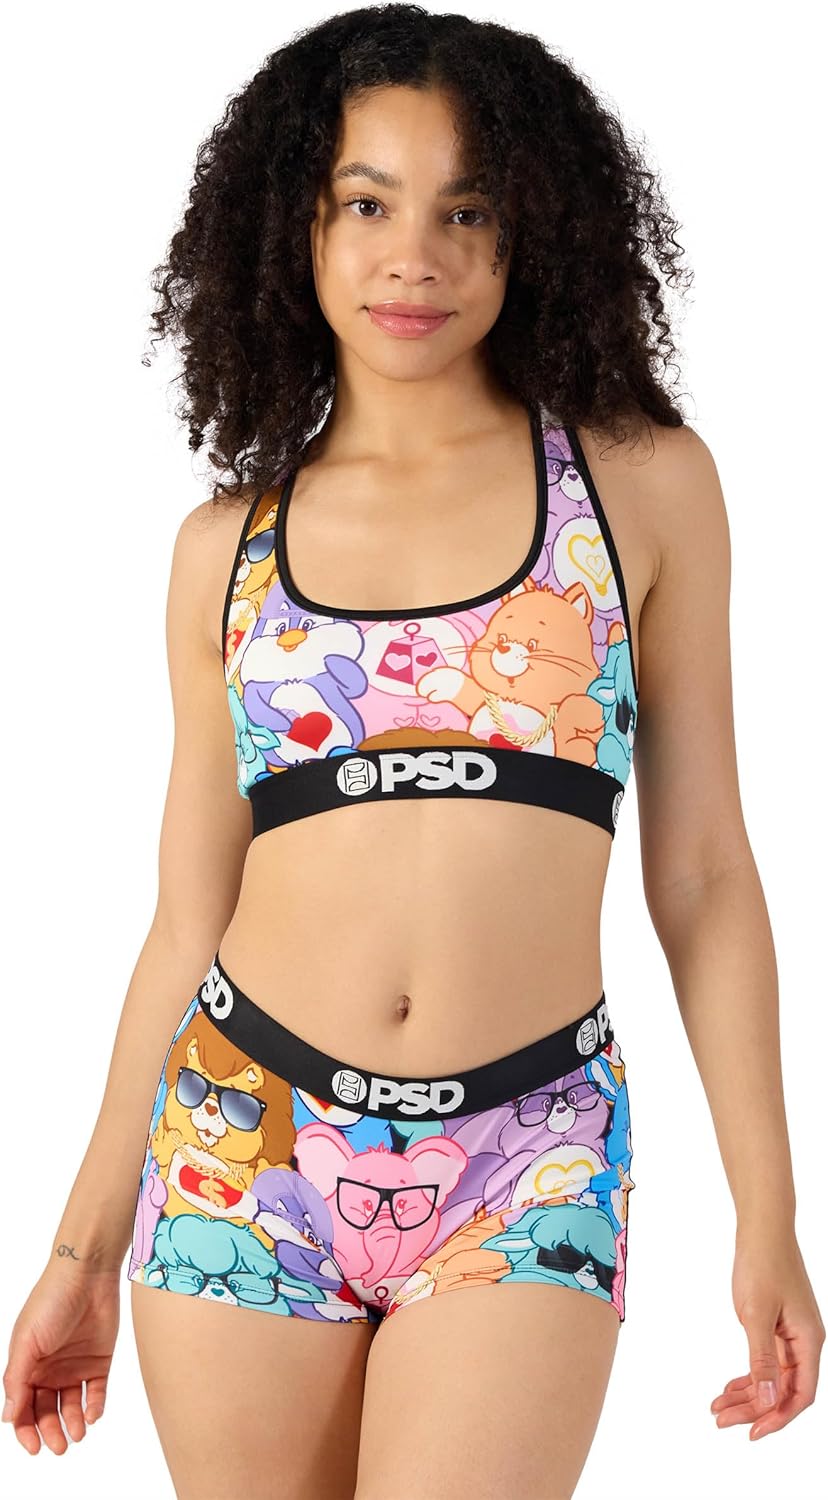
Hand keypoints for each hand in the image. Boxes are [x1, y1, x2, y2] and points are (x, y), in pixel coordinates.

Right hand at [2, 1261, 119, 1455]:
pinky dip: (95, 1407)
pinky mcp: (99, 1360)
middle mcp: (49, 1369)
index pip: (23, 1407)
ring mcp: (74, 1366)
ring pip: (72, 1406)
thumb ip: (17, 1379)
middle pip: (47, 1411)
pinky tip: (93, 1415)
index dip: (25, 1430)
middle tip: (59, 1446)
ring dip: (74, 1423)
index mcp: (27, 1366)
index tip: (33, 1447)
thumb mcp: (26, 1341)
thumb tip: (8, 1417)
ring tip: (78, 1433)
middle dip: (51, 1431)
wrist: (87, 1273)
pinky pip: (96, 1391)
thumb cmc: (50, 1302)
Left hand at [710, 1228, 824, 1439]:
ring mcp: (792, 1334)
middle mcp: (805, 1342)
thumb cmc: (762, 1264)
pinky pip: (767, 1361)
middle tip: (722, 1420)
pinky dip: (749, 1375)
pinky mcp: (778, 1326)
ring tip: (718, 1408)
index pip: (801, 1394)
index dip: (778, 1418)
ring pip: (773, 1377)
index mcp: (809, 1341)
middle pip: (784, 1390)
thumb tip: (770, 1401)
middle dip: (754, 1409)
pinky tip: (729, 1386)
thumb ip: (763, 1360)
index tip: (751, 1433)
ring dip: (748, 1394)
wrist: (762, 1229)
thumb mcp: (756, 1314)